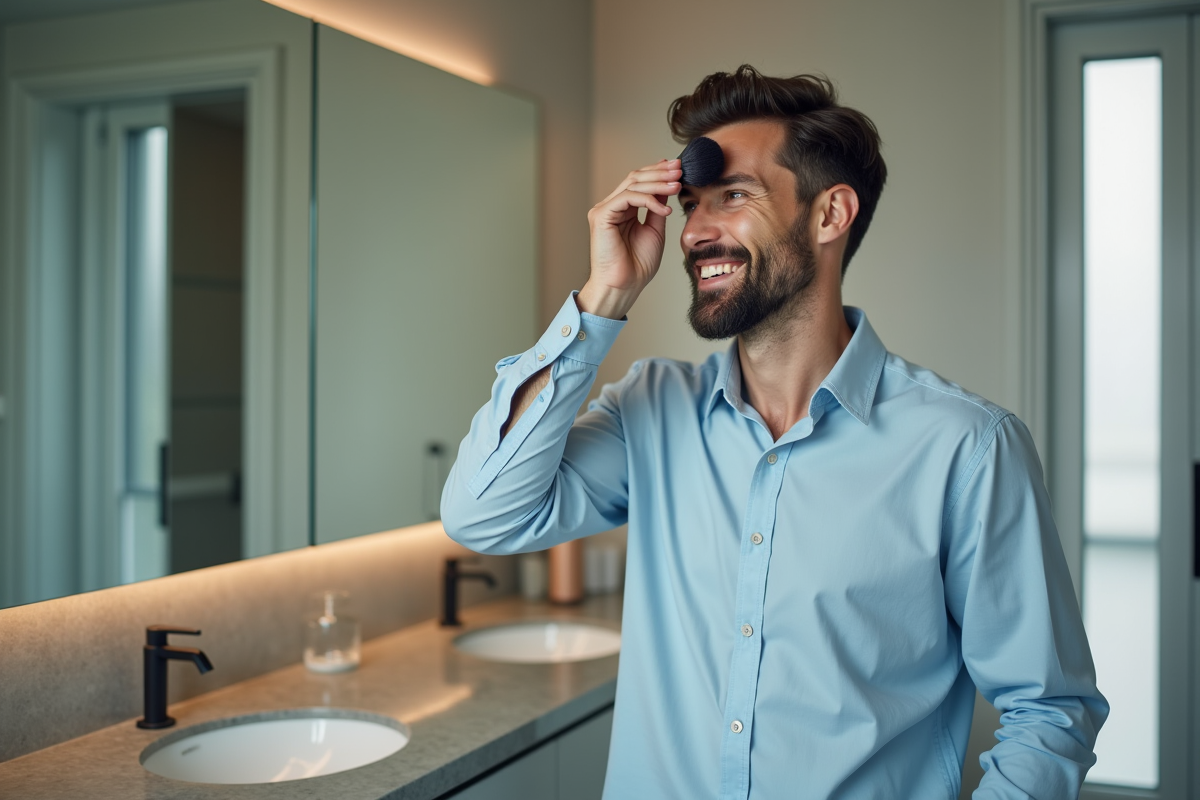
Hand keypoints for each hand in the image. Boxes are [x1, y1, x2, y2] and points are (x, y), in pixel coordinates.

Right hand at [579, 159, 681, 318]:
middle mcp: (612, 206)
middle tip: (679, 169)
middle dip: (659, 172)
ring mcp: (604, 210)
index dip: (658, 172)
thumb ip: (658, 208)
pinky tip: (664, 209)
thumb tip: (668, 186)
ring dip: (658, 183)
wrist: (625, 285)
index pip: (639, 182)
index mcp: (623, 209)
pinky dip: (648, 200)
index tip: (678, 167)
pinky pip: (627, 197)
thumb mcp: (655, 229)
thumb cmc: (638, 264)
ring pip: (632, 184)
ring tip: (677, 185)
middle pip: (635, 178)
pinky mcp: (602, 216)